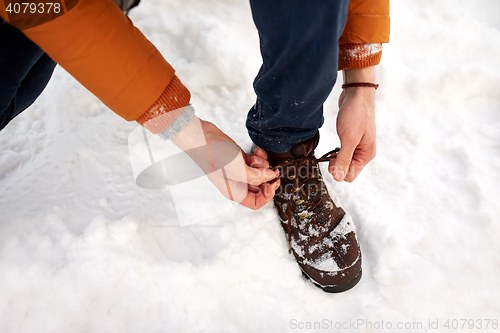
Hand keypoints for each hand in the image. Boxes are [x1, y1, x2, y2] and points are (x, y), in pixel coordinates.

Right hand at [171, 115, 279, 209]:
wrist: (203, 137)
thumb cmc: (213, 156)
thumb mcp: (239, 171)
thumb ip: (257, 177)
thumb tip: (271, 176)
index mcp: (235, 192)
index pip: (256, 203)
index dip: (267, 196)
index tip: (273, 184)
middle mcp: (237, 183)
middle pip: (260, 187)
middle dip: (266, 177)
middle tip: (271, 171)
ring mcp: (239, 170)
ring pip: (259, 172)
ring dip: (262, 164)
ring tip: (255, 158)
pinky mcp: (239, 159)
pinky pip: (255, 161)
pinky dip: (259, 156)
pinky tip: (256, 151)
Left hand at [329, 67, 376, 181]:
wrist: (356, 94)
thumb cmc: (356, 114)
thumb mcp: (349, 139)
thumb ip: (343, 159)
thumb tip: (338, 178)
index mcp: (366, 155)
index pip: (350, 175)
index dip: (339, 170)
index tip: (333, 158)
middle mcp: (364, 153)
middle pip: (347, 171)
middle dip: (337, 166)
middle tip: (331, 154)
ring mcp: (358, 147)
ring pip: (345, 162)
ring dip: (336, 159)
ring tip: (334, 147)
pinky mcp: (352, 140)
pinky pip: (344, 153)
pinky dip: (337, 152)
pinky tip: (335, 144)